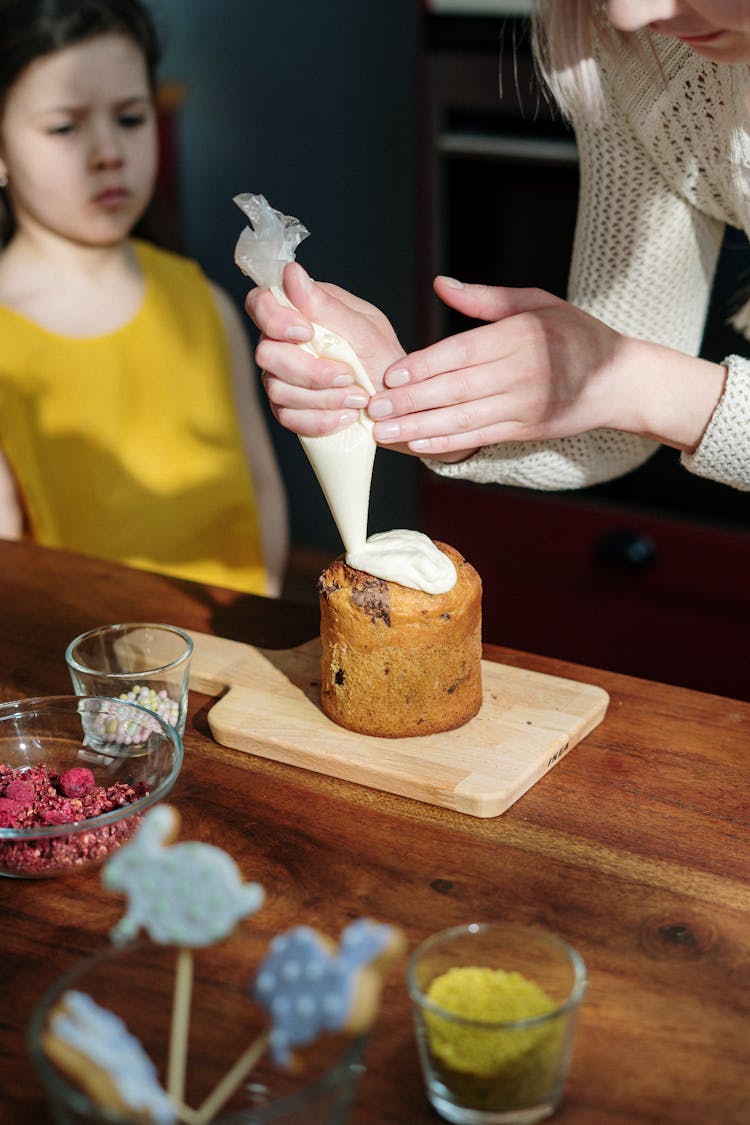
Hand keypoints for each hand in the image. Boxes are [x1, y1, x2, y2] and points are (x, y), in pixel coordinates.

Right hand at [244, 262, 404, 436]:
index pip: (260, 303)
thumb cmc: (382, 357)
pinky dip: (320, 420)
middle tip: (349, 376)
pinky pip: (288, 418)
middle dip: (310, 370)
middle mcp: (283, 343)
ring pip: (277, 389)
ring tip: (358, 398)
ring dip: (322, 398)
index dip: (274, 319)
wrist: (396, 401)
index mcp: (300, 311)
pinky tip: (347, 417)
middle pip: (266, 353)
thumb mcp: (365, 329)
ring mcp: (282, 377)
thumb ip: (326, 305)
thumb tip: (292, 271)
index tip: (306, 331)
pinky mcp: (288, 408)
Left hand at [366, 277, 725, 459]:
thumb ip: (485, 299)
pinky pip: (479, 438)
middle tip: (373, 408)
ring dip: (419, 428)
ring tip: (384, 433)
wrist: (619, 380)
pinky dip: (446, 444)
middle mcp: (522, 373)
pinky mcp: (526, 430)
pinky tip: (418, 446)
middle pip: (455, 390)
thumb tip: (440, 284)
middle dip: (410, 402)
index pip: (462, 352)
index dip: (424, 366)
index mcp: (521, 336)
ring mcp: (524, 406)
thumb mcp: (536, 302)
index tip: (390, 375)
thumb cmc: (574, 334)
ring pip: (463, 420)